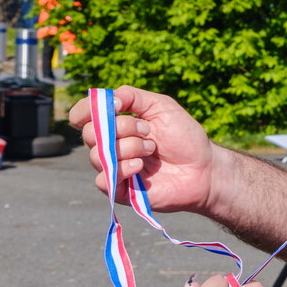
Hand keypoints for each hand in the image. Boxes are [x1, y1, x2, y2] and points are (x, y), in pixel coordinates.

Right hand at [69, 85, 215, 213]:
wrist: (203, 168)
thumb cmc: (185, 137)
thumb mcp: (161, 107)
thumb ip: (132, 96)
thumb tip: (107, 99)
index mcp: (116, 124)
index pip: (83, 116)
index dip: (86, 110)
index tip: (109, 108)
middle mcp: (110, 145)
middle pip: (90, 134)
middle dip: (121, 127)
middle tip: (148, 131)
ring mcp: (114, 168)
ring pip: (98, 155)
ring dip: (129, 147)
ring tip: (152, 149)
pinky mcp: (119, 190)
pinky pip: (103, 179)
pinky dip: (123, 169)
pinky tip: (142, 167)